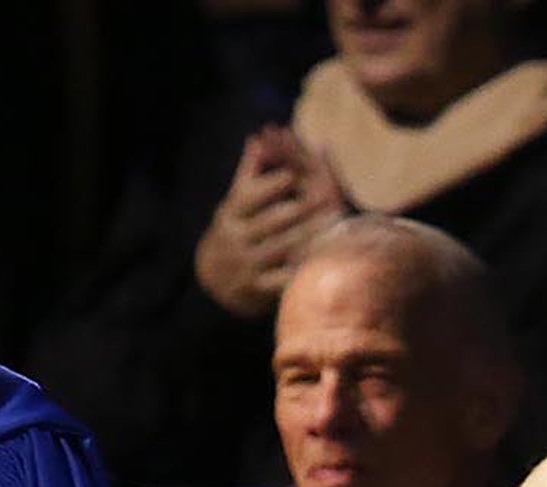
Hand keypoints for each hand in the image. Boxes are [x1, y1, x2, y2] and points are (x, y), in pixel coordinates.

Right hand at [192, 126, 347, 318]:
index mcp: (230, 213)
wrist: (212, 282)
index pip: (251, 195)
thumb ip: (249, 172)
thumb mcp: (234, 202)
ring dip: (310, 235)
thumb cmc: (233, 232)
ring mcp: (248, 265)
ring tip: (334, 224)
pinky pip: (283, 278)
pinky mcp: (258, 289)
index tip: (293, 173)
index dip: (272, 184)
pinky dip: (302, 268)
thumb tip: (259, 137)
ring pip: (283, 247)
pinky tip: (323, 258)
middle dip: (301, 209)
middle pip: (273, 220)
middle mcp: (237, 238)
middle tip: (327, 198)